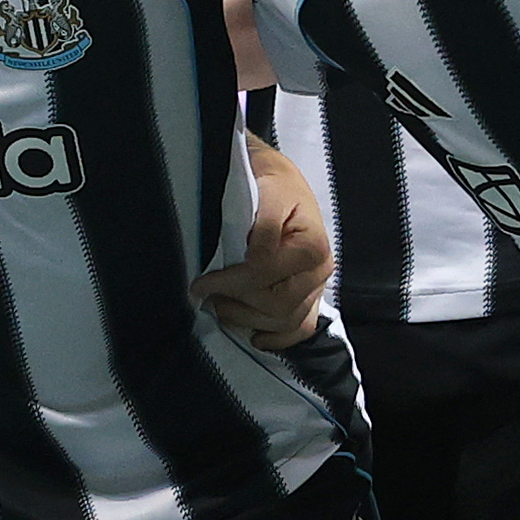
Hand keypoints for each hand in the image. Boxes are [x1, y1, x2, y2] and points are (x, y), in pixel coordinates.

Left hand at [196, 141, 333, 347]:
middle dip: (236, 303)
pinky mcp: (310, 297)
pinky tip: (255, 336)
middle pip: (276, 304)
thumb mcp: (266, 192)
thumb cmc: (270, 183)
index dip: (228, 282)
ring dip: (248, 320)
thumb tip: (252, 259)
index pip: (265, 275)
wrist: (281, 182)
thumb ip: (262, 227)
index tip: (199, 284)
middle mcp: (320, 270)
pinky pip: (300, 328)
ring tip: (221, 308)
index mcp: (312, 245)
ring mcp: (316, 287)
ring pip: (285, 321)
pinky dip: (278, 338)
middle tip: (207, 296)